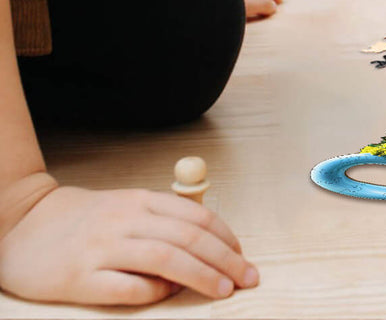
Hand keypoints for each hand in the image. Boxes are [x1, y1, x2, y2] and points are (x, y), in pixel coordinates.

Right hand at [0, 183, 256, 305]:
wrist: (25, 224)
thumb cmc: (87, 219)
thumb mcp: (128, 206)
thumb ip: (164, 220)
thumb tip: (206, 247)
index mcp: (141, 201)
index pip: (196, 216)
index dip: (225, 237)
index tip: (242, 256)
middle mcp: (126, 220)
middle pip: (188, 237)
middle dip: (225, 259)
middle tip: (248, 277)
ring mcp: (102, 248)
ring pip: (165, 259)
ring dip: (201, 275)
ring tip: (223, 290)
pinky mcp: (78, 278)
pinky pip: (125, 287)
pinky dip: (153, 292)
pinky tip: (167, 295)